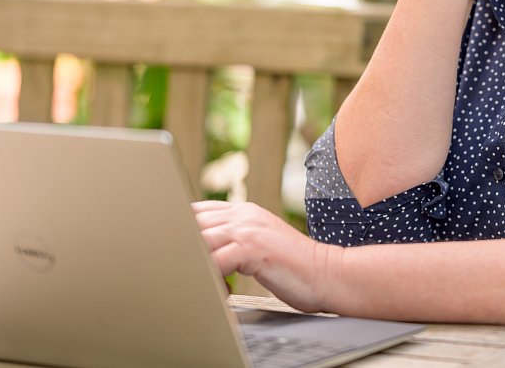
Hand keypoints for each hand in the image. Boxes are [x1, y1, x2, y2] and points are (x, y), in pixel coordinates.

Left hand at [192, 201, 341, 312]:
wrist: (329, 274)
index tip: (175, 251)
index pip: (198, 211)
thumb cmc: (295, 268)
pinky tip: (219, 293)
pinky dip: (208, 281)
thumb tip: (206, 252)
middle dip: (182, 249)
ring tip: (198, 287)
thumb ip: (237, 239)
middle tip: (181, 273)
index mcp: (244, 212)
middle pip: (192, 224)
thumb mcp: (261, 244)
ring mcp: (247, 230)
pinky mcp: (252, 249)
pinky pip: (214, 263)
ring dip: (194, 266)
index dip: (181, 230)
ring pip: (199, 242)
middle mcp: (243, 215)